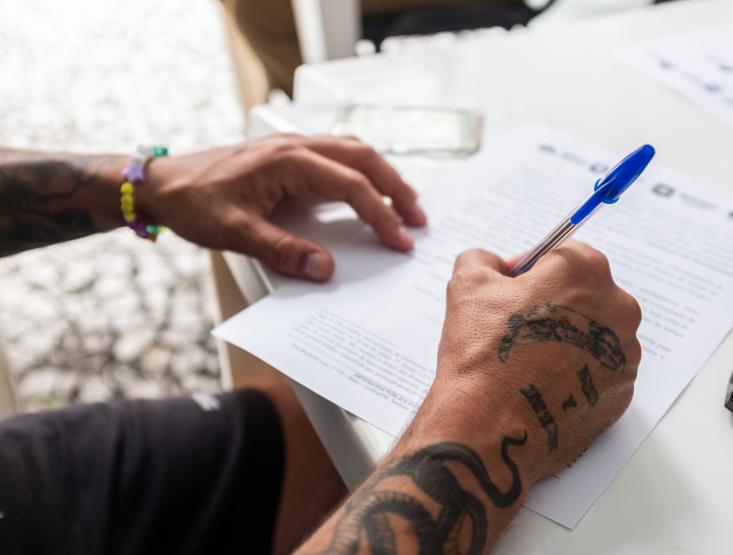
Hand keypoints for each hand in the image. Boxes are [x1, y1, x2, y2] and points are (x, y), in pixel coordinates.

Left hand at [140, 134, 425, 280]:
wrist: (160, 184)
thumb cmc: (193, 202)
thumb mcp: (235, 233)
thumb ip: (283, 251)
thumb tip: (325, 269)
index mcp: (289, 161)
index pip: (351, 185)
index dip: (380, 215)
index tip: (399, 239)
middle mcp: (296, 146)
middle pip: (364, 158)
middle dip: (396, 188)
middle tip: (418, 219)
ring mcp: (293, 147)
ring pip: (354, 151)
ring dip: (383, 176)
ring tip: (403, 204)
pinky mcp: (288, 155)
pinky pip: (338, 154)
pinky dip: (362, 171)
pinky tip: (367, 189)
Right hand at [411, 240, 641, 484]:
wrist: (490, 425)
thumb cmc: (483, 352)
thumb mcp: (468, 284)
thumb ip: (484, 259)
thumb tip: (494, 265)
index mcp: (586, 271)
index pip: (562, 255)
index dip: (531, 271)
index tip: (511, 290)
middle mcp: (618, 308)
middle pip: (585, 295)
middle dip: (553, 306)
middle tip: (516, 327)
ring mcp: (625, 355)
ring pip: (594, 335)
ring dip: (567, 341)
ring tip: (528, 361)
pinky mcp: (622, 393)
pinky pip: (598, 373)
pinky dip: (575, 374)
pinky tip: (543, 384)